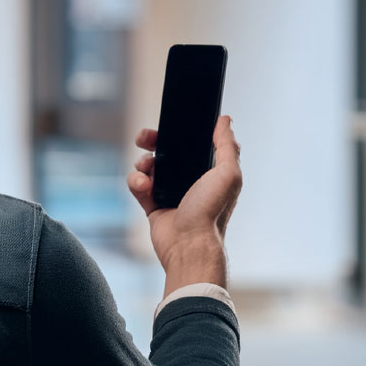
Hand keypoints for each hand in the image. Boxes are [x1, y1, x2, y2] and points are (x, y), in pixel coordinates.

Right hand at [126, 115, 242, 289]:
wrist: (189, 245)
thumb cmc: (212, 211)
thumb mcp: (228, 174)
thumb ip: (227, 146)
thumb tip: (225, 120)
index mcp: (208, 171)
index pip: (190, 145)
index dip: (177, 134)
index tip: (167, 126)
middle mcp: (189, 180)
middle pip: (165, 151)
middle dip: (152, 142)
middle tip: (143, 138)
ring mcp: (169, 192)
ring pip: (148, 166)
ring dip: (143, 163)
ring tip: (146, 170)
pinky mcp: (152, 204)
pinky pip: (138, 185)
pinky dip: (137, 182)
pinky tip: (144, 186)